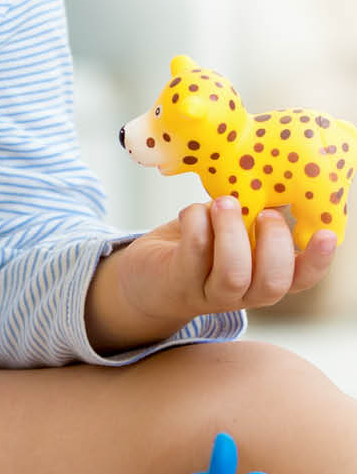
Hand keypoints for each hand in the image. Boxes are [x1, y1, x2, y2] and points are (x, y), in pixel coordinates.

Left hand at [113, 198, 337, 333]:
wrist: (145, 276)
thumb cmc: (196, 245)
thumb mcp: (230, 230)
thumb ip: (251, 216)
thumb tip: (275, 180)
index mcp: (262, 278)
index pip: (299, 279)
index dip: (316, 261)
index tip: (327, 235)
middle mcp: (242, 293)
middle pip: (272, 283)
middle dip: (273, 243)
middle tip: (264, 213)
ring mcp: (210, 293)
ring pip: (234, 274)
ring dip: (232, 232)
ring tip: (225, 203)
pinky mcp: (179, 282)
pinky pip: (194, 252)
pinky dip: (196, 222)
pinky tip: (193, 211)